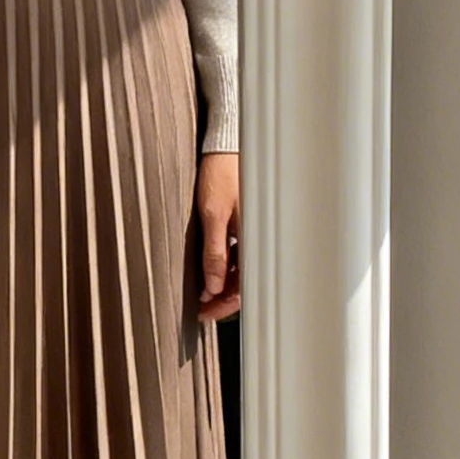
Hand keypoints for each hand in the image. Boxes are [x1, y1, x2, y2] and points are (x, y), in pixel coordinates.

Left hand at [195, 151, 240, 322]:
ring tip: (201, 293)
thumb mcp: (213, 214)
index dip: (224, 304)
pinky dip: (226, 267)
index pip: (245, 285)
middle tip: (200, 309)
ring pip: (242, 270)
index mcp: (256, 238)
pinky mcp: (247, 224)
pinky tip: (210, 271)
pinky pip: (240, 254)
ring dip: (223, 284)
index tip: (204, 313)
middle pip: (245, 281)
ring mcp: (253, 231)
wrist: (227, 145)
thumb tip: (213, 287)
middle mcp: (259, 238)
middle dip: (223, 298)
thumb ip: (215, 252)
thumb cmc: (221, 172)